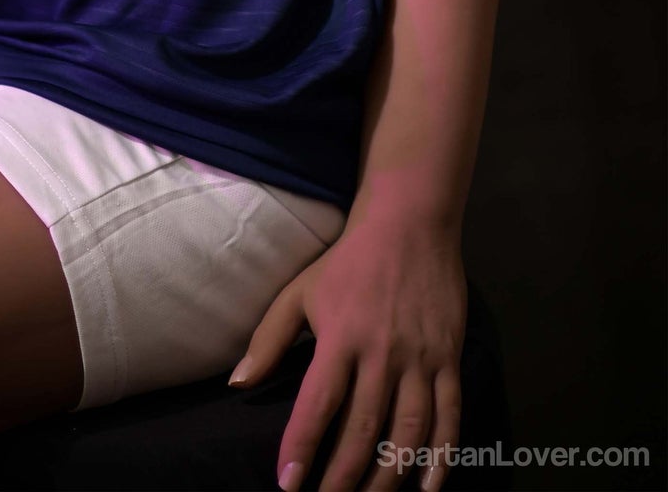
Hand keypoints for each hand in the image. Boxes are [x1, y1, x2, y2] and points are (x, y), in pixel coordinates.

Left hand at [228, 207, 466, 491]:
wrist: (409, 223)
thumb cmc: (348, 260)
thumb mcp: (300, 291)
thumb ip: (269, 338)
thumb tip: (238, 383)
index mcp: (340, 337)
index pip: (319, 404)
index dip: (302, 447)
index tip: (289, 485)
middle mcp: (381, 353)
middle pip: (363, 429)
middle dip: (343, 478)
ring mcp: (420, 358)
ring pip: (407, 432)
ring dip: (388, 477)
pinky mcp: (449, 358)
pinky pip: (449, 416)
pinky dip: (441, 456)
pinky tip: (427, 487)